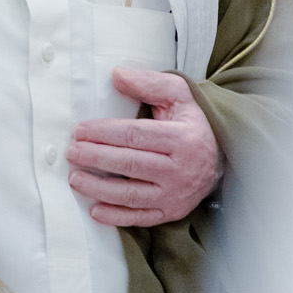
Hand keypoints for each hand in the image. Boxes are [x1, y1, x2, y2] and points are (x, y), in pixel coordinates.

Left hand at [68, 66, 222, 227]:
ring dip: (99, 188)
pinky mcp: (171, 212)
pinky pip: (140, 217)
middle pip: (130, 163)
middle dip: (96, 157)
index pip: (135, 135)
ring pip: (132, 194)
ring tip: (75, 178)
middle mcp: (180, 169)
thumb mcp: (178, 96)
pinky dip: (116, 216)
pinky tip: (94, 209)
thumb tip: (116, 75)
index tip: (79, 131)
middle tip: (71, 152)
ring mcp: (176, 194)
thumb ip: (148, 83)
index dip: (104, 133)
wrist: (220, 159)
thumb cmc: (191, 123)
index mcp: (182, 138)